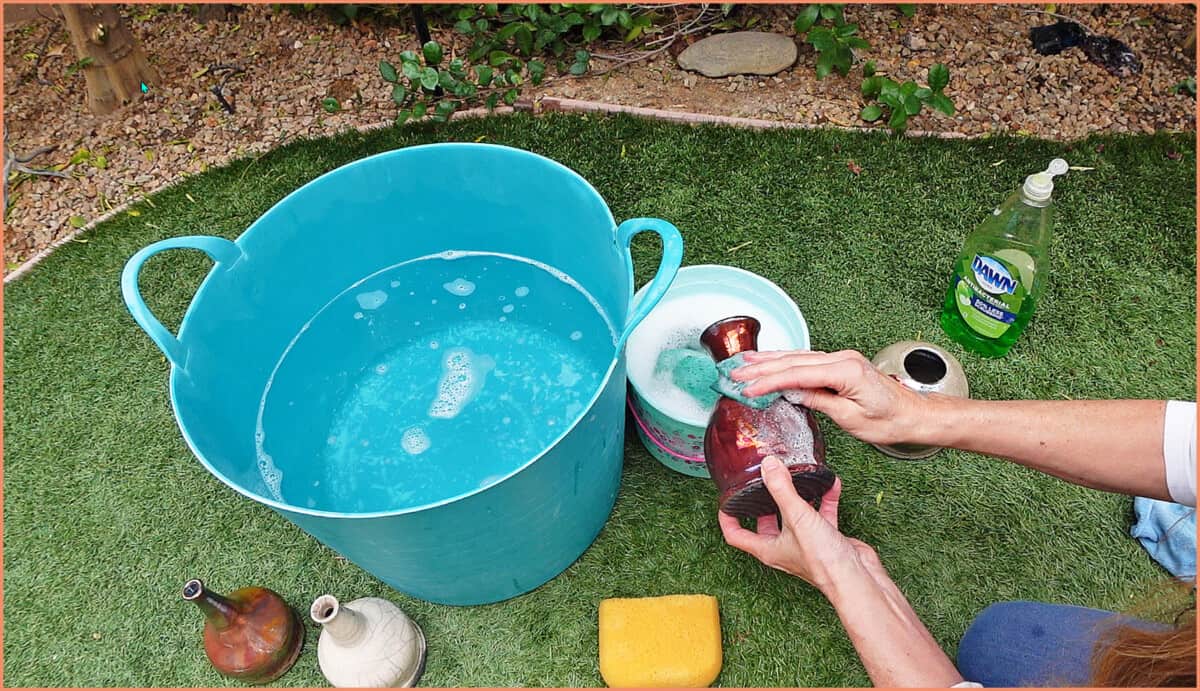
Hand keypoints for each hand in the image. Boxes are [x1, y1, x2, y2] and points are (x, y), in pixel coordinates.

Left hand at [718, 457, 873, 592]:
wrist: (857, 579)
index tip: (726, 501)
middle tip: (762, 485)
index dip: (727, 518)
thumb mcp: (797, 518)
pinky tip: (830, 485)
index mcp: (768, 548)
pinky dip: (825, 500)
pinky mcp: (826, 540)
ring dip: (796, 498)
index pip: (736, 535)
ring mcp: (805, 545)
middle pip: (765, 525)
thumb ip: (782, 489)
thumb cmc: (823, 561)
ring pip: (795, 518)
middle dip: (763, 504)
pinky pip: (822, 515)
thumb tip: (768, 466)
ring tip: (796, 478)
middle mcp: (784, 548)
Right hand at [730, 349, 928, 445]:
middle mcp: (842, 359)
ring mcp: (841, 359)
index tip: (747, 388)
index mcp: (844, 371)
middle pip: (793, 361)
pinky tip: (771, 361)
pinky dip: (786, 361)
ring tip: (744, 363)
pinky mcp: (840, 364)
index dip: (769, 382)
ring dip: (770, 360)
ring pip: (798, 357)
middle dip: (762, 368)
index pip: (797, 375)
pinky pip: (807, 359)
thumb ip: (818, 401)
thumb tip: (790, 393)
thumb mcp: (850, 418)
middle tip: (735, 373)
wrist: (913, 414)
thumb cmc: (889, 420)